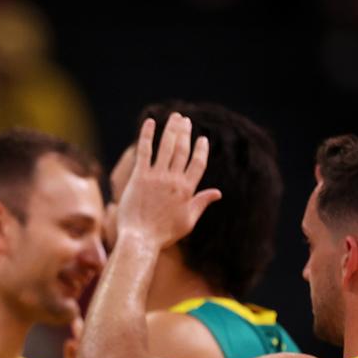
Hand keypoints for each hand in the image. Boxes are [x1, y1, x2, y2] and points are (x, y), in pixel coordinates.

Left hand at [115, 113, 221, 250]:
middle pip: (183, 150)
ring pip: (167, 147)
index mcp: (187, 190)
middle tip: (186, 120)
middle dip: (186, 133)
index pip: (198, 164)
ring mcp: (156, 177)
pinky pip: (144, 151)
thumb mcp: (188, 221)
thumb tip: (218, 192)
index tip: (202, 139)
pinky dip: (147, 135)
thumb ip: (201, 203)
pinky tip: (150, 122)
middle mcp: (173, 180)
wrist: (140, 239)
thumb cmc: (163, 234)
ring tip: (175, 117)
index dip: (200, 149)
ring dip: (172, 130)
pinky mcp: (139, 177)